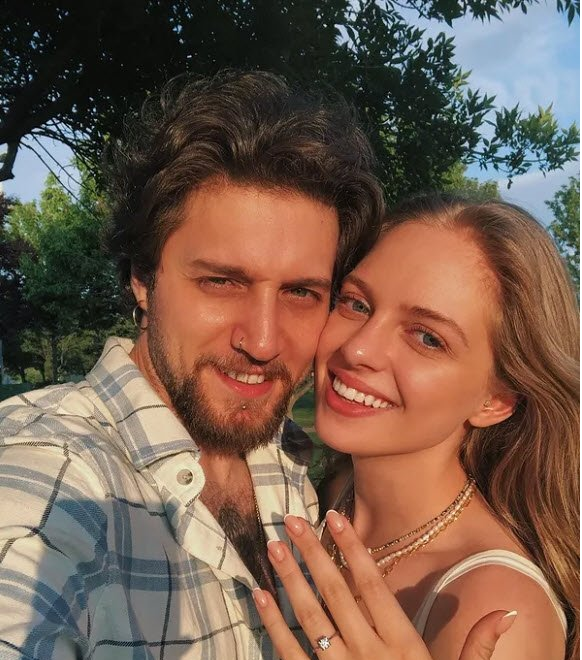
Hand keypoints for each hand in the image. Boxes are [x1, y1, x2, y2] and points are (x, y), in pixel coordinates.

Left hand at [253, 511, 515, 658]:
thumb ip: (481, 646)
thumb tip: (509, 612)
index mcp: (402, 647)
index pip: (373, 586)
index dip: (353, 550)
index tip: (335, 516)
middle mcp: (367, 654)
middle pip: (336, 593)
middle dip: (312, 553)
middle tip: (291, 519)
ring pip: (310, 618)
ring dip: (289, 580)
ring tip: (273, 546)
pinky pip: (291, 654)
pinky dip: (272, 624)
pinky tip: (258, 595)